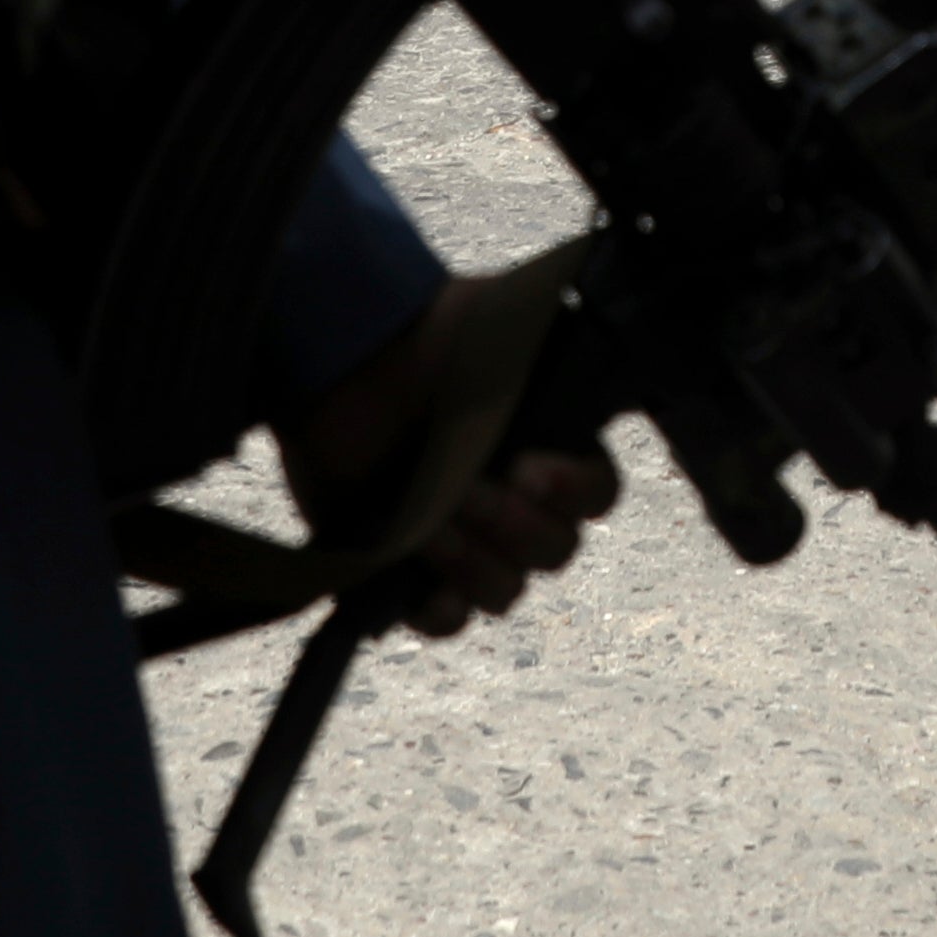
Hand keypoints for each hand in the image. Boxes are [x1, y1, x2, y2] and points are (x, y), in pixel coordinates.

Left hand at [274, 270, 624, 639]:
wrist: (337, 364)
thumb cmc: (419, 337)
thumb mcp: (497, 317)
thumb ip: (553, 336)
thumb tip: (599, 345)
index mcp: (549, 451)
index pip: (595, 494)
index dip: (574, 492)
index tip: (529, 468)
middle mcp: (515, 505)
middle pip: (554, 551)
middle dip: (514, 526)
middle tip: (469, 491)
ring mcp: (466, 544)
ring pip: (505, 591)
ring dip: (474, 564)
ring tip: (431, 528)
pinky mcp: (410, 573)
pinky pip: (446, 620)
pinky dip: (440, 608)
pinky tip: (423, 581)